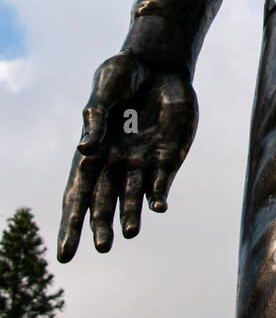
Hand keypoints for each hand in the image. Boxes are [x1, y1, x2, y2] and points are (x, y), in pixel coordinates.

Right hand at [57, 51, 197, 261]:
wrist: (159, 64)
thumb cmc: (123, 75)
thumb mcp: (105, 91)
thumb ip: (95, 120)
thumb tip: (85, 150)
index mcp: (93, 153)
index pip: (78, 194)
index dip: (71, 224)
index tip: (65, 254)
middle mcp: (115, 164)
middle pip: (104, 203)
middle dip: (102, 226)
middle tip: (102, 247)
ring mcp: (141, 162)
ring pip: (133, 198)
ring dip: (131, 216)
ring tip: (130, 232)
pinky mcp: (167, 157)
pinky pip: (161, 181)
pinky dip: (159, 194)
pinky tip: (159, 206)